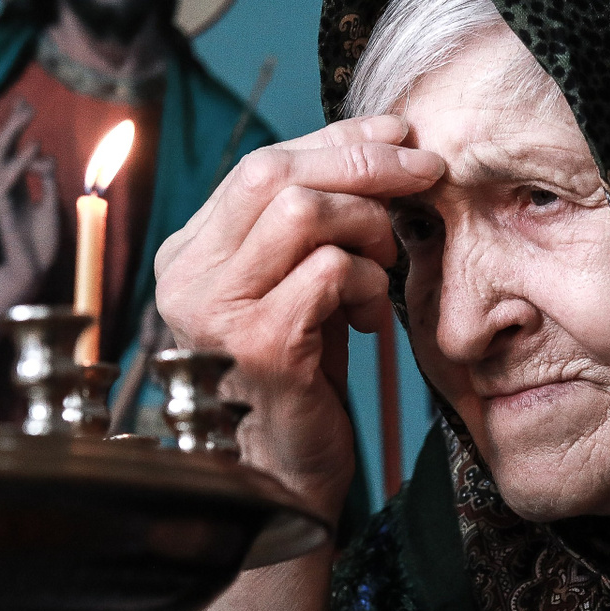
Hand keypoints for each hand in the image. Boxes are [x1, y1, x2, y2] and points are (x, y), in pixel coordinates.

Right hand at [0, 98, 60, 320]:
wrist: (33, 272)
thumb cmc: (40, 243)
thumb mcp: (51, 205)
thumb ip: (48, 182)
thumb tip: (48, 158)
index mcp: (17, 187)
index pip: (14, 150)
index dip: (17, 127)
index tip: (25, 104)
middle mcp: (6, 189)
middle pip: (4, 150)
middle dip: (13, 125)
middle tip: (25, 103)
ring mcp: (3, 199)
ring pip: (1, 161)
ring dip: (14, 136)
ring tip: (28, 117)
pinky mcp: (4, 210)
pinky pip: (8, 181)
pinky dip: (22, 164)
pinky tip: (36, 148)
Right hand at [153, 114, 442, 517]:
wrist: (285, 474)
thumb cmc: (302, 376)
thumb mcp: (300, 284)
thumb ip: (313, 222)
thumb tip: (384, 141)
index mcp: (188, 254)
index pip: (260, 164)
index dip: (336, 140)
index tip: (399, 137)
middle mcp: (185, 277)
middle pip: (274, 174)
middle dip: (362, 163)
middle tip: (424, 173)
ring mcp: (213, 311)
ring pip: (301, 211)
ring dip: (365, 227)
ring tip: (384, 265)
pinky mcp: (256, 345)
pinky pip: (328, 272)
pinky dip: (365, 283)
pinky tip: (369, 319)